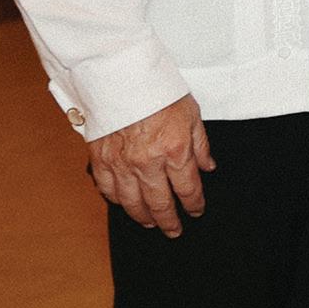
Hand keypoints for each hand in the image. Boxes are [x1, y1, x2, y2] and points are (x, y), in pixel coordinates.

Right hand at [88, 95, 212, 235]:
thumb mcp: (192, 115)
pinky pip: (107, 188)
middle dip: (169, 221)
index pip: (188, 189)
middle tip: (174, 230)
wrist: (120, 77)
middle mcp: (147, 162)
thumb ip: (201, 145)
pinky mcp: (100, 158)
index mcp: (174, 150)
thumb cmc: (158, 91)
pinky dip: (116, 200)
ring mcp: (121, 163)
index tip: (197, 211)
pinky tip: (124, 204)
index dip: (194, 204)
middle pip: (160, 203)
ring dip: (142, 216)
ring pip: (132, 202)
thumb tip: (208, 167)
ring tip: (150, 223)